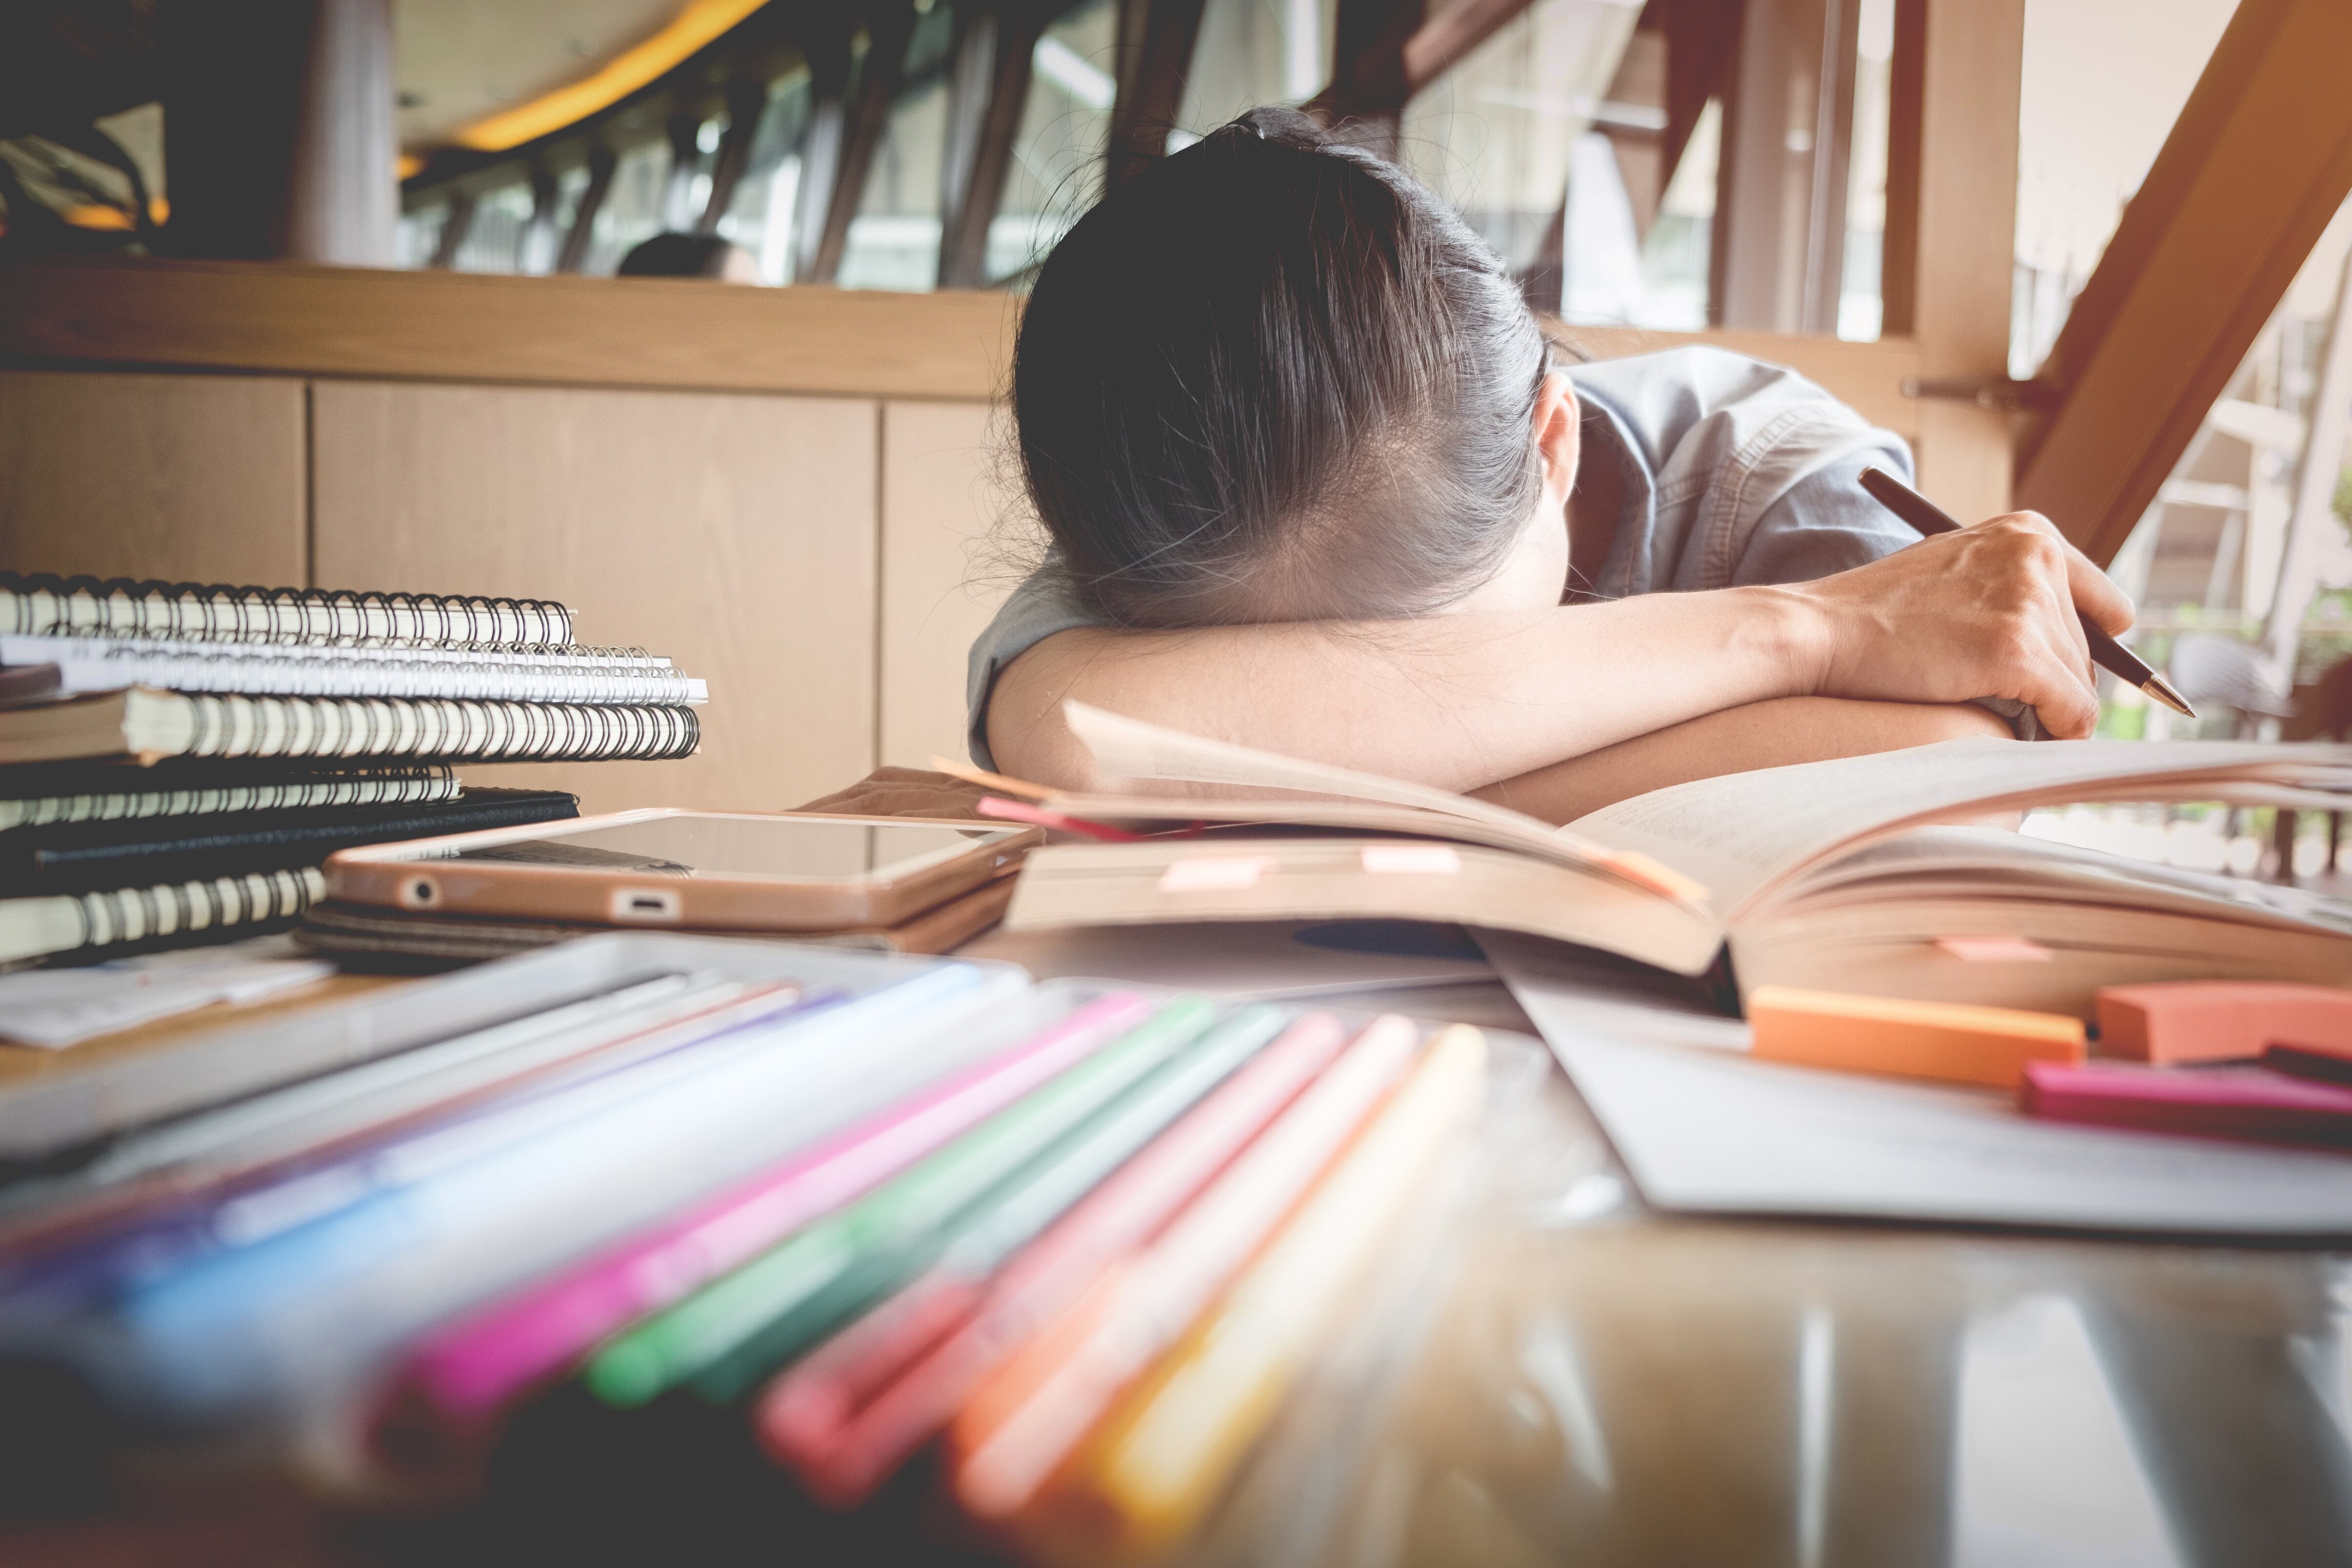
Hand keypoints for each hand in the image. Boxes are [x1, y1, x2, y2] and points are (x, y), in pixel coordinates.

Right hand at [1781, 511, 2135, 738]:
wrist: (1818, 631)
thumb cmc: (1875, 612)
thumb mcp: (1958, 570)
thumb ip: (2013, 586)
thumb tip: (2067, 638)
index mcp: (2028, 532)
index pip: (2104, 606)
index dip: (2084, 650)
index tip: (2062, 677)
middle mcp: (2036, 556)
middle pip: (2089, 651)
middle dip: (2058, 683)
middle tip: (2008, 703)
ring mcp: (2026, 602)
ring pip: (2080, 684)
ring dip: (2049, 709)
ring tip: (1996, 711)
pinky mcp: (2014, 651)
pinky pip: (2071, 710)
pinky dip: (2056, 731)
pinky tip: (2027, 733)